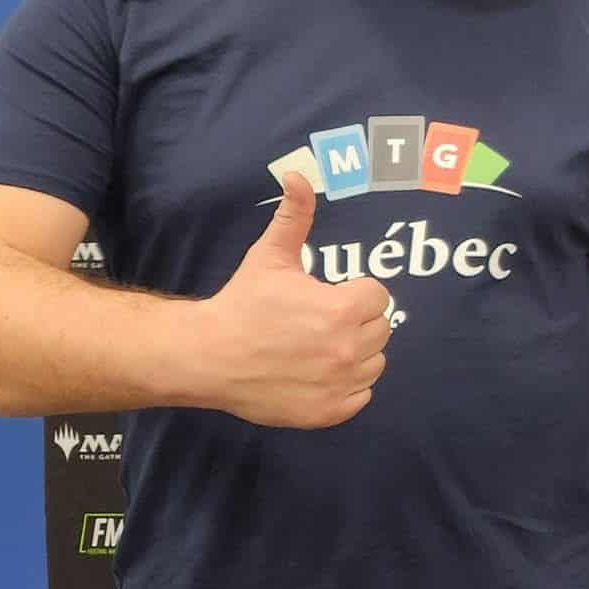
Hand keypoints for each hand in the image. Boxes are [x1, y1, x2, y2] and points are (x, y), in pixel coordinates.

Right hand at [195, 173, 391, 427]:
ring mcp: (340, 384)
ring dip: (357, 354)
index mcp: (343, 309)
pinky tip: (319, 373)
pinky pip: (361, 396)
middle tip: (320, 321)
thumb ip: (294, 216)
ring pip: (375, 363)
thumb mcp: (270, 257)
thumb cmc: (242, 304)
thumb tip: (299, 175)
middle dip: (357, 321)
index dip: (354, 293)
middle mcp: (348, 349)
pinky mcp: (328, 412)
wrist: (207, 356)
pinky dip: (347, 386)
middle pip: (381, 329)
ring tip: (320, 346)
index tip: (327, 297)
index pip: (378, 296)